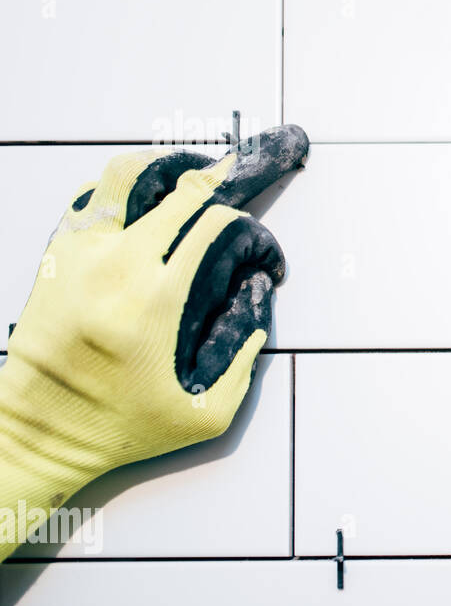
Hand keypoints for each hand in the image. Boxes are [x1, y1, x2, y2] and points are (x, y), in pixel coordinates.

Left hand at [0, 126, 307, 558]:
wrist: (36, 436)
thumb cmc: (118, 430)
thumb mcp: (203, 417)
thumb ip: (243, 364)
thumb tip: (255, 307)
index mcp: (153, 303)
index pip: (212, 228)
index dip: (248, 230)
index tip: (260, 250)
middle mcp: (114, 268)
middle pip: (178, 192)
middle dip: (220, 179)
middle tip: (243, 173)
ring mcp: (78, 255)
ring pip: (127, 177)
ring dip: (167, 169)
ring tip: (191, 174)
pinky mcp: (55, 257)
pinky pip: (91, 198)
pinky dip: (124, 190)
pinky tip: (145, 202)